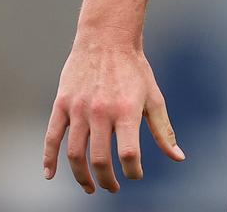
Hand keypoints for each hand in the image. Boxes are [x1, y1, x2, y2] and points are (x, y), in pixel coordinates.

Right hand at [43, 40, 184, 193]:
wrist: (107, 39)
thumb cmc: (134, 70)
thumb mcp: (154, 98)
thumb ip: (164, 130)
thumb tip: (178, 158)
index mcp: (127, 110)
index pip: (128, 153)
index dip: (132, 171)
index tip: (135, 175)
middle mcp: (101, 111)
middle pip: (100, 159)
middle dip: (106, 180)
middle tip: (112, 188)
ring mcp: (79, 109)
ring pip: (75, 154)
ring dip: (81, 176)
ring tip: (90, 186)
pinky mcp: (62, 104)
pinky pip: (51, 137)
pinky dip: (48, 159)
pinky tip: (50, 175)